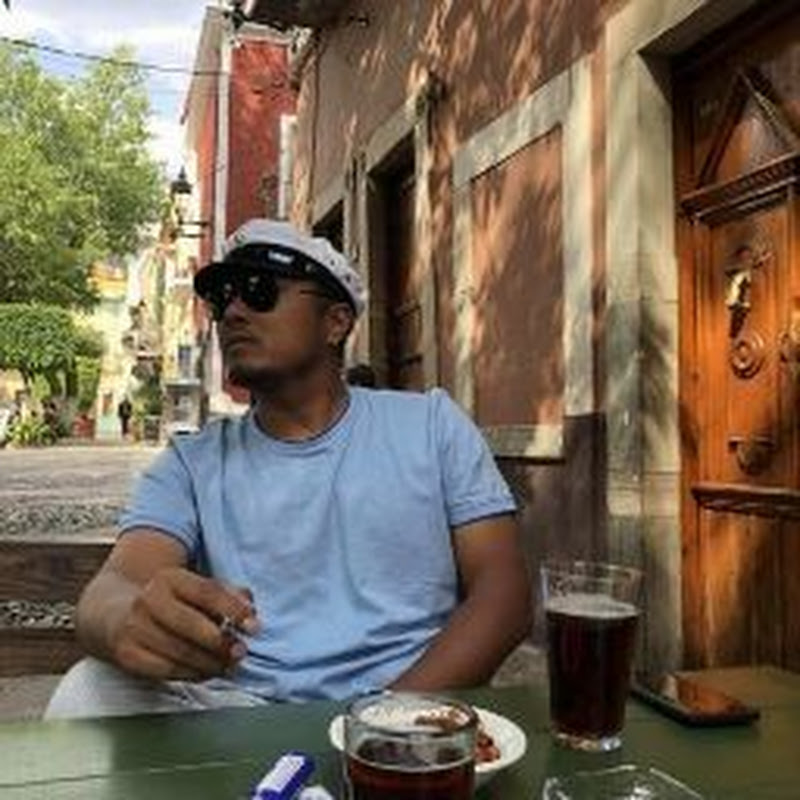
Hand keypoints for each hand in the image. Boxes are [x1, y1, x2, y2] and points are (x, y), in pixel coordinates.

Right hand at [110, 567, 258, 680]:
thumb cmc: (167, 601)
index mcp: (170, 578)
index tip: (254, 626)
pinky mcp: (127, 654)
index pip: (207, 592)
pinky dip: (191, 674)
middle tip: (241, 652)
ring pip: (180, 652)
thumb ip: (226, 594)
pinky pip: (166, 670)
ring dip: (210, 663)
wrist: (112, 613)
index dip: (234, 610)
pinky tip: (206, 672)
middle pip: (192, 624)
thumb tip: (250, 606)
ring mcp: (135, 628)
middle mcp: (149, 600)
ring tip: (227, 665)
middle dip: (221, 642)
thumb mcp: (193, 587)